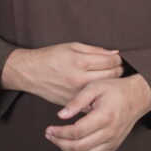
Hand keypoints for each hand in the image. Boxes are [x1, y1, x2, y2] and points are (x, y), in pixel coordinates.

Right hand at [0, 42, 123, 107]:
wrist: (31, 73)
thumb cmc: (51, 57)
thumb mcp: (72, 46)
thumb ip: (95, 50)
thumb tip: (114, 53)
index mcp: (80, 62)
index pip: (111, 61)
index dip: (118, 59)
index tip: (119, 58)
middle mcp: (80, 79)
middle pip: (112, 76)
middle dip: (119, 70)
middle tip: (118, 67)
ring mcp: (77, 93)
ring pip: (105, 89)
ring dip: (111, 83)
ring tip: (111, 77)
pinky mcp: (73, 103)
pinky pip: (93, 101)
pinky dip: (99, 96)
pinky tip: (100, 90)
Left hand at [44, 73, 150, 150]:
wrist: (137, 97)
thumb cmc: (115, 89)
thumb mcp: (94, 88)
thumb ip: (77, 101)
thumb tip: (61, 115)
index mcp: (103, 117)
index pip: (76, 132)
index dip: (59, 133)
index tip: (49, 129)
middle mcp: (109, 133)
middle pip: (78, 147)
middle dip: (60, 143)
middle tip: (50, 135)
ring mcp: (112, 142)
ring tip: (58, 141)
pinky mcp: (114, 146)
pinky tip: (73, 149)